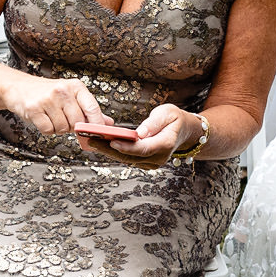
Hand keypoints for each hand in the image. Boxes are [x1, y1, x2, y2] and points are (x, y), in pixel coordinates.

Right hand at [3, 74, 107, 135]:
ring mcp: (48, 99)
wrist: (18, 87)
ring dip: (58, 128)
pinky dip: (46, 129)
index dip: (97, 125)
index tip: (98, 134)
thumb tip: (108, 123)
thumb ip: (90, 110)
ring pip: (62, 128)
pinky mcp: (34, 108)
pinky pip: (48, 130)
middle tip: (64, 120)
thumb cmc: (47, 93)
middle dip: (72, 127)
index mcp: (76, 87)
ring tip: (51, 116)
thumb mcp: (71, 96)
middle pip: (77, 122)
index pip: (93, 108)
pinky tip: (42, 119)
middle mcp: (63, 91)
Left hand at [76, 104, 196, 170]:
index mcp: (165, 144)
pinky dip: (114, 152)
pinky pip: (128, 159)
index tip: (111, 141)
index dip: (126, 146)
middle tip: (91, 140)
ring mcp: (152, 163)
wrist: (184, 131)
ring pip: (126, 159)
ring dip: (108, 151)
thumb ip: (154, 123)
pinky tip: (101, 144)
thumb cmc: (174, 119)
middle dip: (109, 149)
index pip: (142, 148)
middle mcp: (158, 158)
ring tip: (91, 141)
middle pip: (130, 157)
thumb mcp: (168, 113)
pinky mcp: (145, 163)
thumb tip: (140, 133)